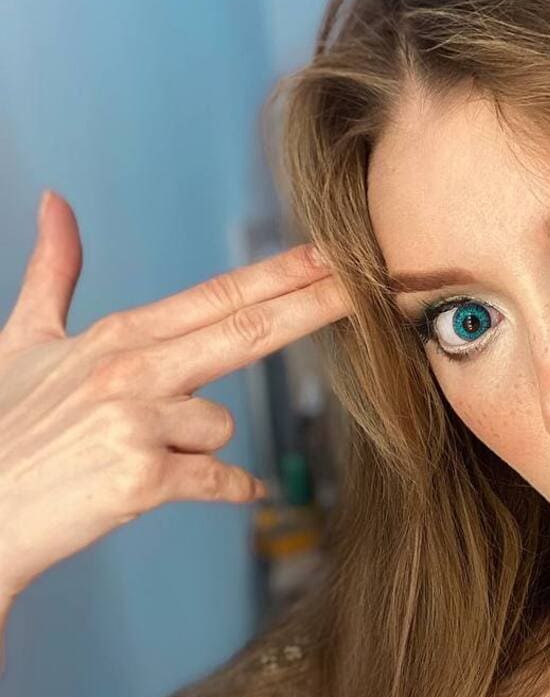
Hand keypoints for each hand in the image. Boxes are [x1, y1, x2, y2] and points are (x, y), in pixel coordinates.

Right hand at [0, 191, 354, 600]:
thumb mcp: (23, 343)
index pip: (215, 296)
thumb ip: (52, 274)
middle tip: (366, 286)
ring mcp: (134, 422)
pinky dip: (231, 489)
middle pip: (245, 329)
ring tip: (137, 456)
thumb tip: (55, 204)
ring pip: (220, 425)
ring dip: (197, 447)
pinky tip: (233, 492)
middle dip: (313, 305)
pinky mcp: (140, 480)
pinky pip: (221, 480)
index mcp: (115, 336)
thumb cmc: (0, 430)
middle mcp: (129, 370)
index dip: (280, 275)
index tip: (331, 255)